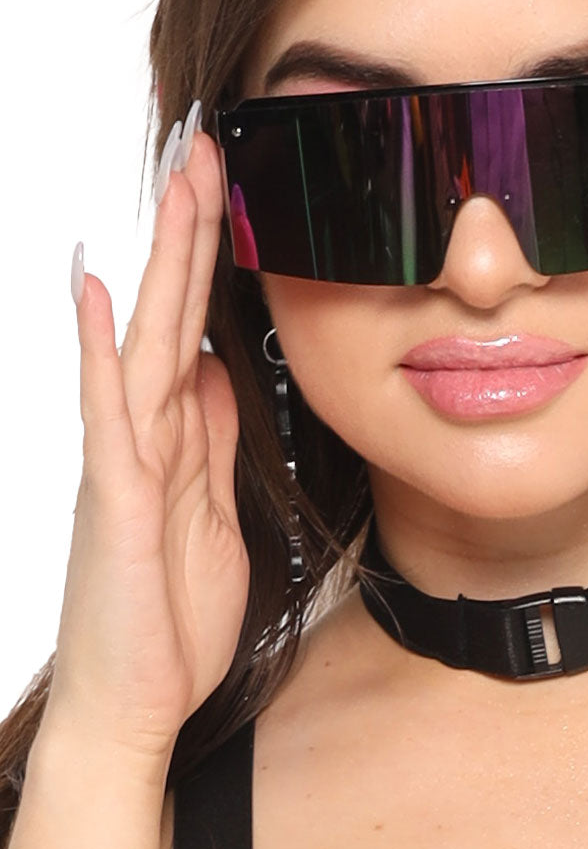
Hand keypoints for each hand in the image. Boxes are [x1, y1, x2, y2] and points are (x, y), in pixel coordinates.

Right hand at [46, 103, 249, 764]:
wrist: (136, 699)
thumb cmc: (169, 608)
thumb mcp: (214, 502)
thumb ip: (214, 433)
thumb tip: (218, 368)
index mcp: (179, 429)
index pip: (198, 321)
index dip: (216, 254)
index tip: (233, 188)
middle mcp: (147, 427)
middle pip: (174, 308)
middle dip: (194, 228)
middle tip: (207, 150)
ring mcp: (127, 454)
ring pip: (146, 334)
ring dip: (162, 258)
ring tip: (174, 184)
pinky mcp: (118, 493)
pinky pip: (108, 408)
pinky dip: (100, 347)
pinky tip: (92, 287)